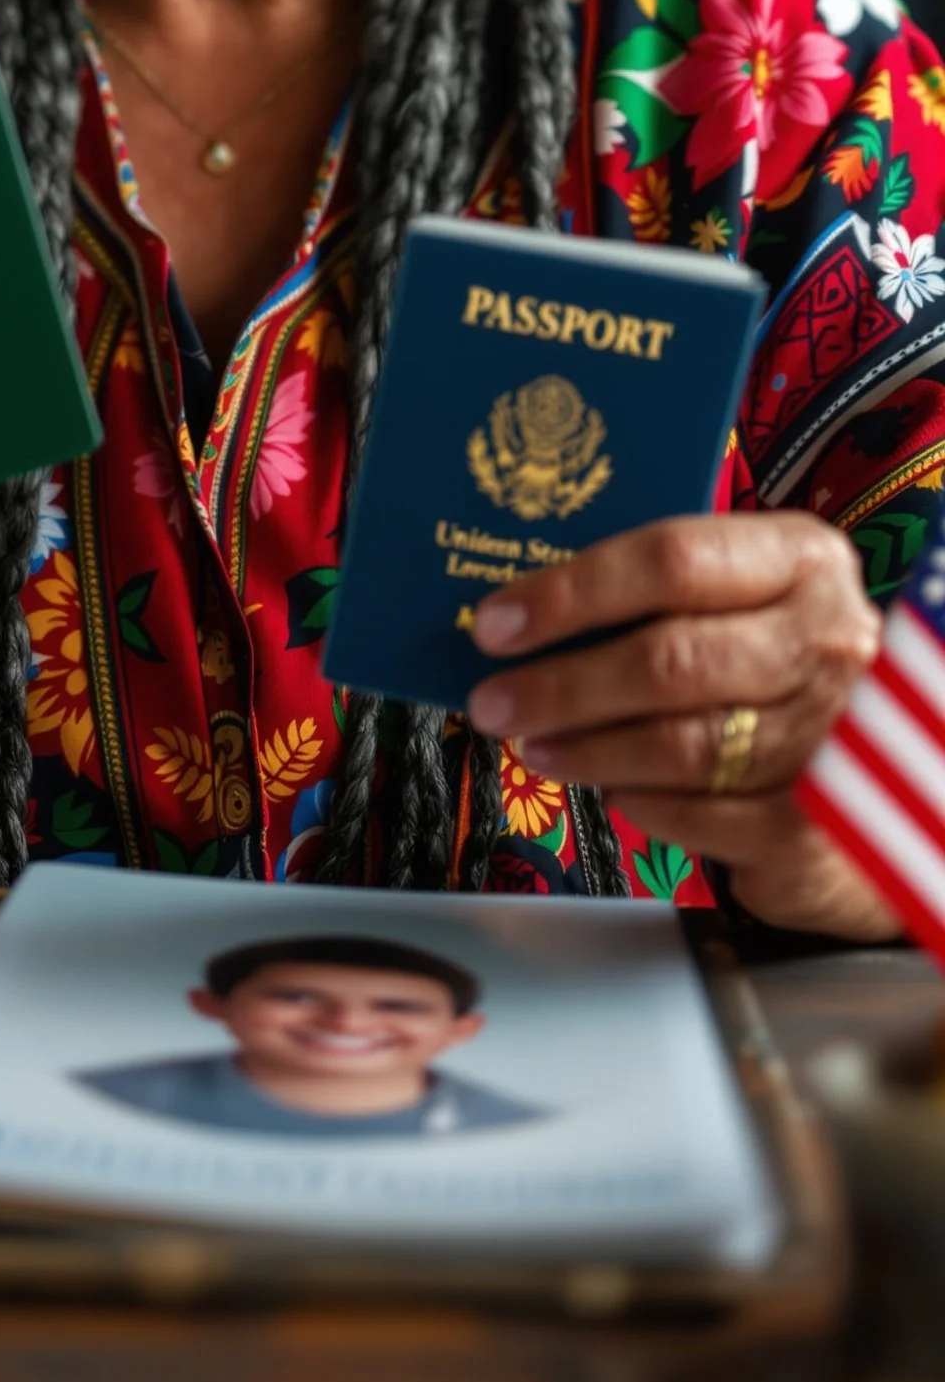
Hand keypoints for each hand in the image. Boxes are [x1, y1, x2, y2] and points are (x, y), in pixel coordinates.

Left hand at [465, 511, 896, 938]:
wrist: (888, 768)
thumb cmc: (777, 659)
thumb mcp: (742, 598)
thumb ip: (659, 594)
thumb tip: (522, 612)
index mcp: (801, 559)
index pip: (672, 560)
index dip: (572, 593)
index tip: (496, 623)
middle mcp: (826, 639)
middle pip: (671, 660)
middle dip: (563, 685)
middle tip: (493, 701)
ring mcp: (831, 734)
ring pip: (680, 745)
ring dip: (588, 749)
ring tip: (534, 744)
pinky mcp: (816, 822)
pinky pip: (701, 813)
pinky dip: (640, 803)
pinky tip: (610, 787)